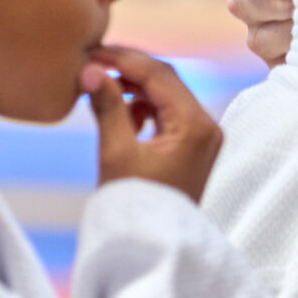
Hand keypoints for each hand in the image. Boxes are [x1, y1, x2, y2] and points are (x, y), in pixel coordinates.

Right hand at [88, 46, 223, 200]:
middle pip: (166, 79)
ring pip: (167, 94)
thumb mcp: (116, 153)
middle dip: (129, 68)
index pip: (159, 74)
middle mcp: (207, 126)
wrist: (154, 246)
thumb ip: (106, 106)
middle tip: (93, 60)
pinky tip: (123, 115)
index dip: (123, 58)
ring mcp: (204, 136)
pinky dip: (145, 106)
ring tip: (102, 88)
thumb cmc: (135, 206)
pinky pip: (168, 112)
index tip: (92, 50)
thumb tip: (90, 69)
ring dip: (135, 87)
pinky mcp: (194, 146)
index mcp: (196, 124)